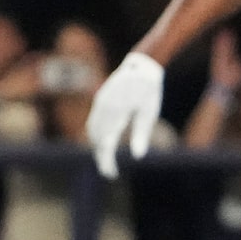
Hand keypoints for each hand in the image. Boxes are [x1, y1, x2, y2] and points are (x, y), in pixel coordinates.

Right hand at [87, 52, 164, 177]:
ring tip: (106, 159)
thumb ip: (142, 134)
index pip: (107, 143)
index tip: (111, 174)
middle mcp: (104, 109)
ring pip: (90, 131)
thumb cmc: (150, 91)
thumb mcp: (149, 113)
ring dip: (96, 146)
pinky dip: (94, 135)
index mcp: (118, 113)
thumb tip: (138, 157)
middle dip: (100, 156)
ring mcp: (99, 104)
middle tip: (109, 171)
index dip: (107, 161)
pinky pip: (91, 121)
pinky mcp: (99, 101)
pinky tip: (101, 143)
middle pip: (95, 139)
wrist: (141, 65)